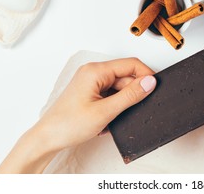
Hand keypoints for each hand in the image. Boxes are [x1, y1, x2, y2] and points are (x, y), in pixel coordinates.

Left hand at [0, 58, 155, 172]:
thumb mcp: (105, 111)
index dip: (146, 75)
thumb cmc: (68, 124)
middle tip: (135, 108)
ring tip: (115, 116)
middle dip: (133, 92)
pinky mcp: (91, 92)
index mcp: (96, 70)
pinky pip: (111, 94)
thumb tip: (150, 82)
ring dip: (123, 101)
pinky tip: (109, 118)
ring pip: (119, 86)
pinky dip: (115, 105)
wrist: (47, 139)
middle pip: (126, 76)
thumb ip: (130, 95)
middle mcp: (93, 72)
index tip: (156, 88)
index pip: (131, 64)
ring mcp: (91, 82)